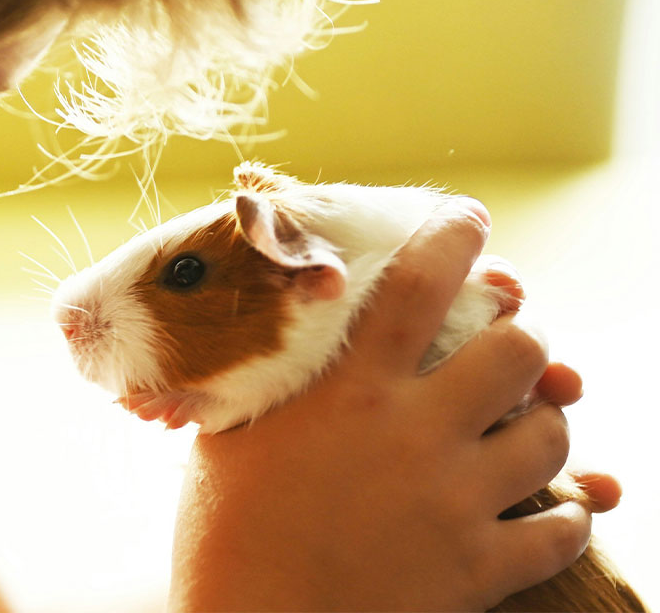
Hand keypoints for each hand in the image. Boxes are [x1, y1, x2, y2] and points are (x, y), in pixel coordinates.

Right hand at [168, 200, 618, 611]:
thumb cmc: (222, 536)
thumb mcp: (228, 439)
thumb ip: (263, 382)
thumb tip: (260, 333)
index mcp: (347, 392)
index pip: (418, 287)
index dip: (454, 239)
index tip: (472, 221)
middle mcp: (411, 433)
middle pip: (517, 350)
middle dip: (524, 336)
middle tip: (508, 344)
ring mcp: (453, 501)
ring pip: (552, 434)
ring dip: (548, 419)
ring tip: (529, 421)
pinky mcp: (478, 570)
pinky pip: (561, 529)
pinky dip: (568, 513)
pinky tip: (555, 507)